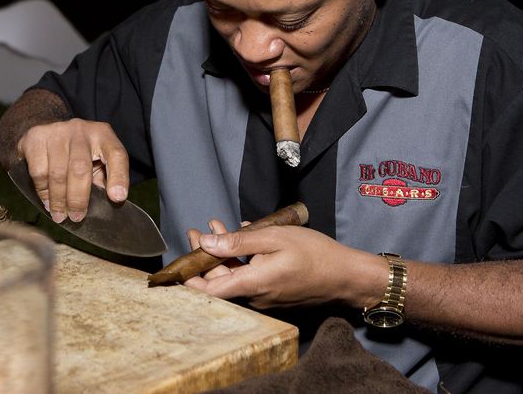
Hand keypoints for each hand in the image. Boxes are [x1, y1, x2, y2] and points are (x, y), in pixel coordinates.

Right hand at [17, 118, 128, 222]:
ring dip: (58, 200)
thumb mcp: (98, 160)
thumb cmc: (79, 153)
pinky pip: (38, 171)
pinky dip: (43, 191)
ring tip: (60, 215)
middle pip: (81, 168)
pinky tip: (46, 202)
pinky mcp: (35, 137)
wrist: (49, 130)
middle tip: (76, 217)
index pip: (116, 154)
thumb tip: (110, 203)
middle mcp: (81, 130)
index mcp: (103, 135)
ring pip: (58, 172)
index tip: (117, 198)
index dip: (119, 178)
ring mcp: (57, 131)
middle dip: (78, 198)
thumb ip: (106, 179)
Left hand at [183, 225, 376, 308]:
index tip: (176, 264)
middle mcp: (255, 296)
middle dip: (205, 254)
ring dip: (224, 252)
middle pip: (220, 280)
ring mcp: (265, 297)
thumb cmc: (314, 254)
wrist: (345, 275)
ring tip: (218, 225)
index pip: (209, 291)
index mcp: (252, 284)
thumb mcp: (273, 238)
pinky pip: (250, 277)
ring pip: (235, 276)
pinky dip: (241, 258)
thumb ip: (238, 241)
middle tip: (198, 229)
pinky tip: (243, 236)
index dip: (188, 280)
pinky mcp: (273, 294)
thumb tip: (207, 242)